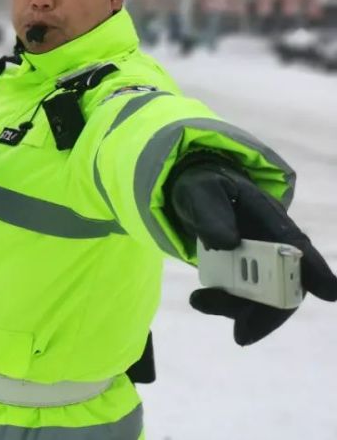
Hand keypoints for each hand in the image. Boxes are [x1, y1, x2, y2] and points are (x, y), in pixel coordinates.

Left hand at [167, 155, 336, 344]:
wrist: (199, 194)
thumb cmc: (205, 189)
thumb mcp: (201, 192)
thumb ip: (210, 214)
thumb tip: (226, 243)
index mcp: (270, 217)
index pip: (296, 245)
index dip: (315, 270)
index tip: (329, 293)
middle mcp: (275, 243)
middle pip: (286, 282)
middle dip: (268, 312)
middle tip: (242, 334)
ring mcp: (264, 260)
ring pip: (266, 296)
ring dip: (239, 310)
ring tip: (200, 301)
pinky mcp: (249, 273)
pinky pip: (247, 297)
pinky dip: (227, 306)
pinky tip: (201, 300)